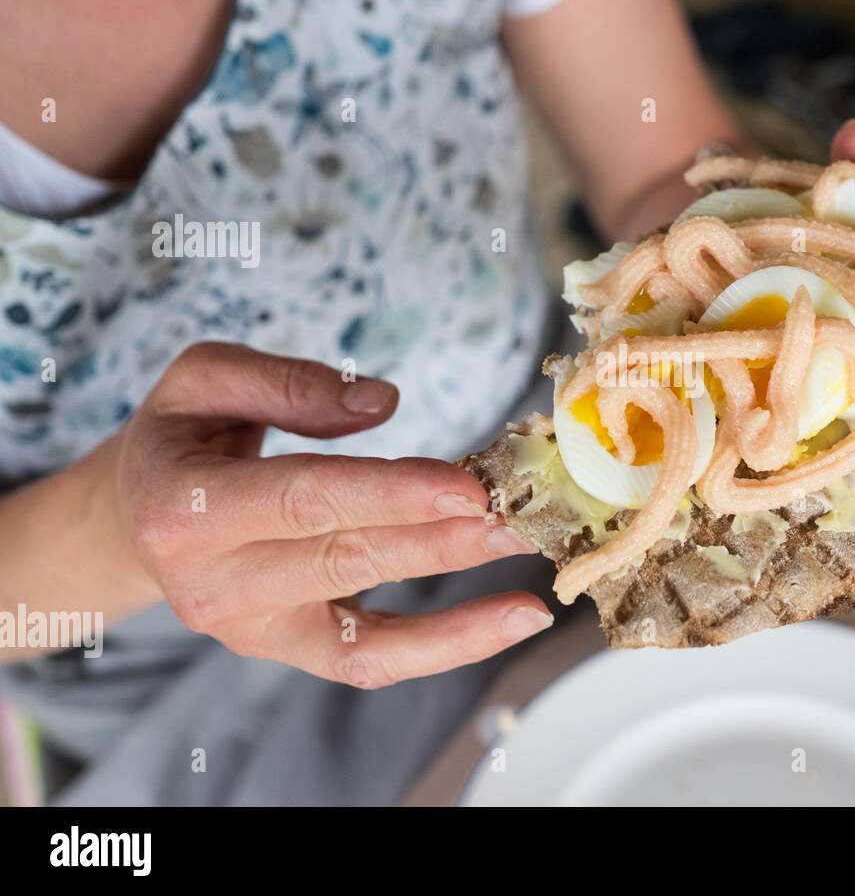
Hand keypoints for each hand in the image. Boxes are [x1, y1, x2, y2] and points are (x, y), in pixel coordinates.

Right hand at [104, 342, 547, 686]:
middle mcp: (214, 583)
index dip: (389, 494)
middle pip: (348, 558)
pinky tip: (513, 619)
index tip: (466, 486)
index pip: (303, 500)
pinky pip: (375, 661)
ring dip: (458, 590)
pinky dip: (449, 647)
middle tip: (522, 514)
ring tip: (530, 558)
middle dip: (444, 538)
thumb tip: (384, 403)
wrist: (138, 518)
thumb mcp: (204, 379)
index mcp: (185, 508)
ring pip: (369, 623)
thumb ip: (289, 382)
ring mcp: (253, 628)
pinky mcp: (289, 650)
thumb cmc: (183, 438)